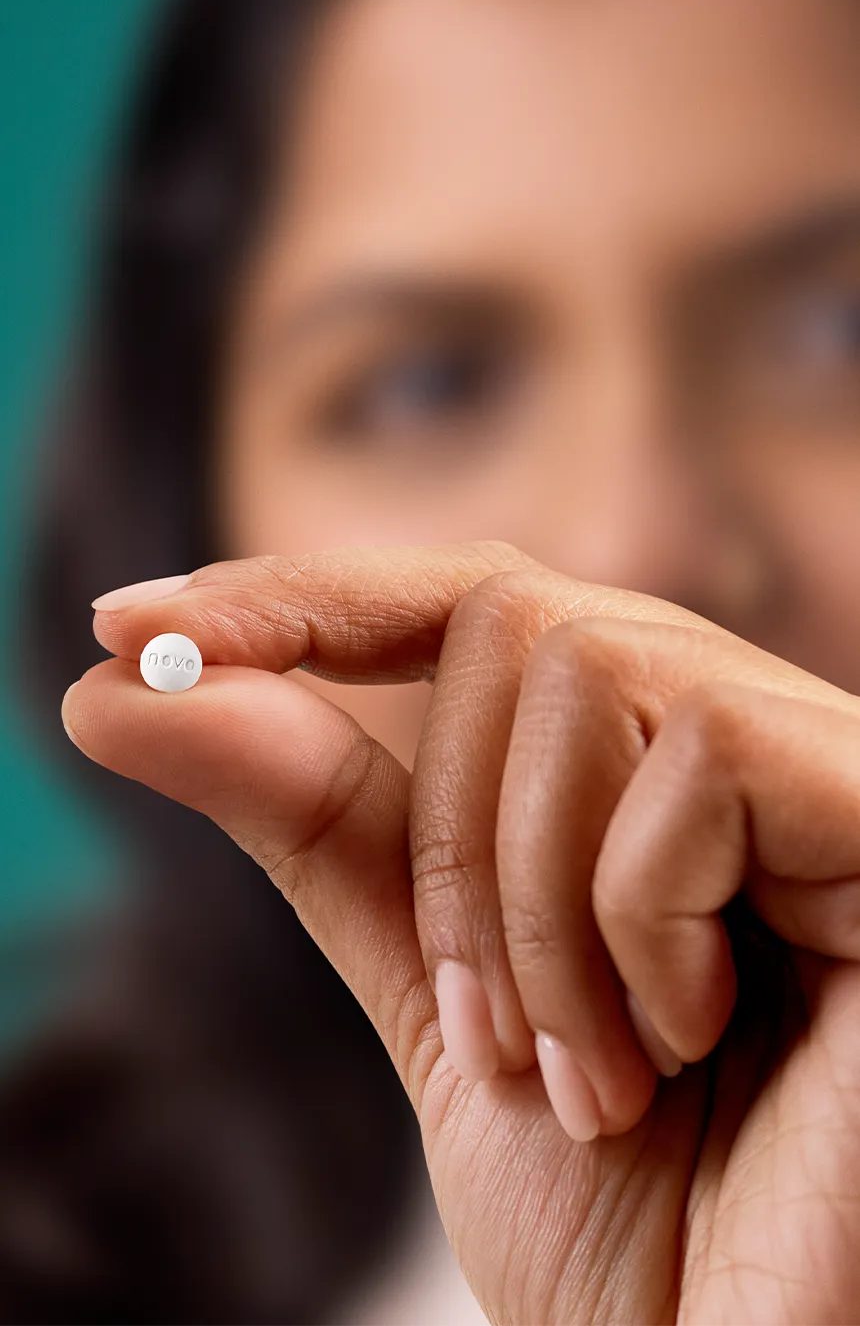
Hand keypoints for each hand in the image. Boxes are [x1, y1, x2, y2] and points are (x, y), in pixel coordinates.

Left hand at [64, 542, 859, 1323]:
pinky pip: (699, 750)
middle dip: (447, 843)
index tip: (132, 625)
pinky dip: (633, 918)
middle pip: (515, 616)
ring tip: (598, 1080)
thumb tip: (122, 680)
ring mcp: (829, 761)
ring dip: (526, 904)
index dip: (305, 595)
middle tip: (488, 1041)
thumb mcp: (439, 999)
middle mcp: (751, 732)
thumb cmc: (642, 1223)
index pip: (473, 600)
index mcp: (652, 771)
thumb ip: (318, 828)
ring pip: (587, 664)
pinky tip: (692, 1042)